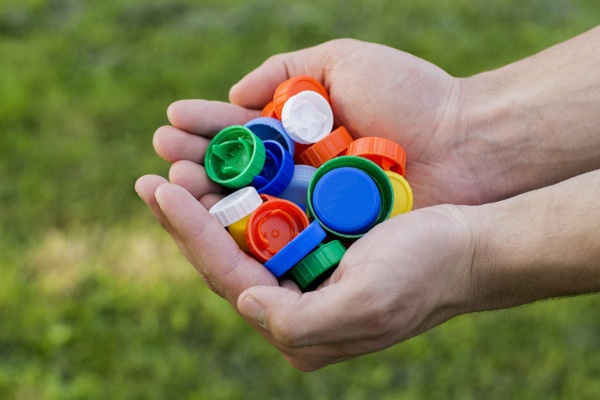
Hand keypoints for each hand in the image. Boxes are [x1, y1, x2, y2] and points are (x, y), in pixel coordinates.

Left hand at [135, 174, 475, 370]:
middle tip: (152, 177)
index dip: (192, 235)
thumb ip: (301, 322)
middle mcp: (295, 304)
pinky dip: (241, 193)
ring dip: (208, 202)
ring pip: (241, 236)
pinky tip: (222, 170)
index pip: (231, 279)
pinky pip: (267, 218)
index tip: (161, 190)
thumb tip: (248, 303)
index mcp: (301, 326)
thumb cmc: (425, 272)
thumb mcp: (368, 304)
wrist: (468, 247)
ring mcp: (305, 274)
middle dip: (188, 219)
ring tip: (174, 168)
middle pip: (226, 259)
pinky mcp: (317, 246)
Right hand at [151, 39, 488, 208]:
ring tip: (172, 184)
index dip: (205, 130)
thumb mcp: (341, 63)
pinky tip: (210, 219)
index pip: (240, 137)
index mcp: (298, 138)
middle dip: (195, 165)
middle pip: (235, 176)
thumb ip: (283, 70)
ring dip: (206, 199)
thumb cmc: (410, 96)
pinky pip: (278, 241)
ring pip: (248, 212)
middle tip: (162, 156)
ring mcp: (313, 214)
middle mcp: (299, 178)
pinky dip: (243, 233)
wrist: (464, 141)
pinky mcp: (328, 244)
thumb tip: (234, 94)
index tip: (171, 122)